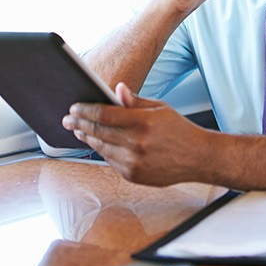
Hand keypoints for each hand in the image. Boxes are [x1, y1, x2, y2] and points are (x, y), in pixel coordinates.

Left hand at [62, 83, 210, 185]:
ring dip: (87, 138)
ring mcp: (134, 161)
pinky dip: (102, 151)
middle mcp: (136, 142)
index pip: (103, 114)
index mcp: (143, 121)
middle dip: (78, 124)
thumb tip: (116, 89)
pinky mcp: (133, 175)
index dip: (84, 110)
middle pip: (97, 131)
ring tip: (78, 130)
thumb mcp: (160, 108)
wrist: (198, 157)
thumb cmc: (179, 130)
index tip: (74, 108)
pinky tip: (97, 143)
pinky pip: (110, 161)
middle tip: (68, 120)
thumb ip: (135, 101)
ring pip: (100, 147)